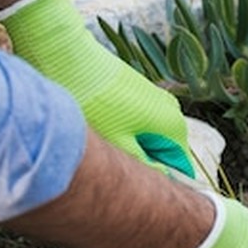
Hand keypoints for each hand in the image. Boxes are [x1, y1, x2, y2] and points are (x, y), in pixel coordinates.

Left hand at [0, 0, 200, 180]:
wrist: (68, 54)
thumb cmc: (92, 101)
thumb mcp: (119, 143)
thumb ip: (145, 165)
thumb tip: (162, 181)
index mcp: (173, 126)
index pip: (180, 167)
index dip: (163, 183)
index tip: (143, 192)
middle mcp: (170, 110)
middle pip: (163, 151)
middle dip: (143, 162)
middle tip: (116, 168)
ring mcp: (154, 98)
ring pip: (147, 136)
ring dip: (130, 146)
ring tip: (105, 145)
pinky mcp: (136, 89)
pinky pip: (137, 121)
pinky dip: (121, 129)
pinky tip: (100, 127)